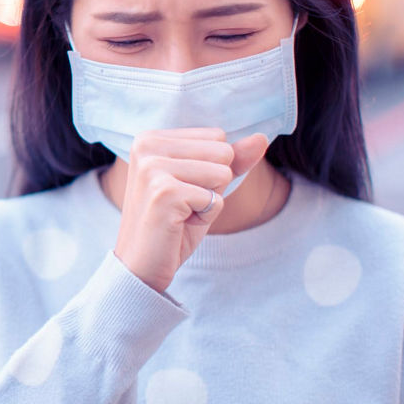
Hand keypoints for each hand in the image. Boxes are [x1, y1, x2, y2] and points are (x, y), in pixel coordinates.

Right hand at [112, 128, 269, 292]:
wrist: (141, 265)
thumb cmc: (172, 224)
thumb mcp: (204, 185)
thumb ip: (231, 159)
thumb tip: (261, 138)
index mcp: (151, 138)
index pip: (217, 137)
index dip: (210, 169)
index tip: (182, 190)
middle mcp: (147, 146)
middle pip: (223, 152)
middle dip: (213, 184)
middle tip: (183, 204)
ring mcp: (153, 168)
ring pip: (222, 173)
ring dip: (210, 201)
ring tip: (181, 213)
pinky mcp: (164, 192)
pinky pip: (215, 199)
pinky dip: (205, 217)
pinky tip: (179, 224)